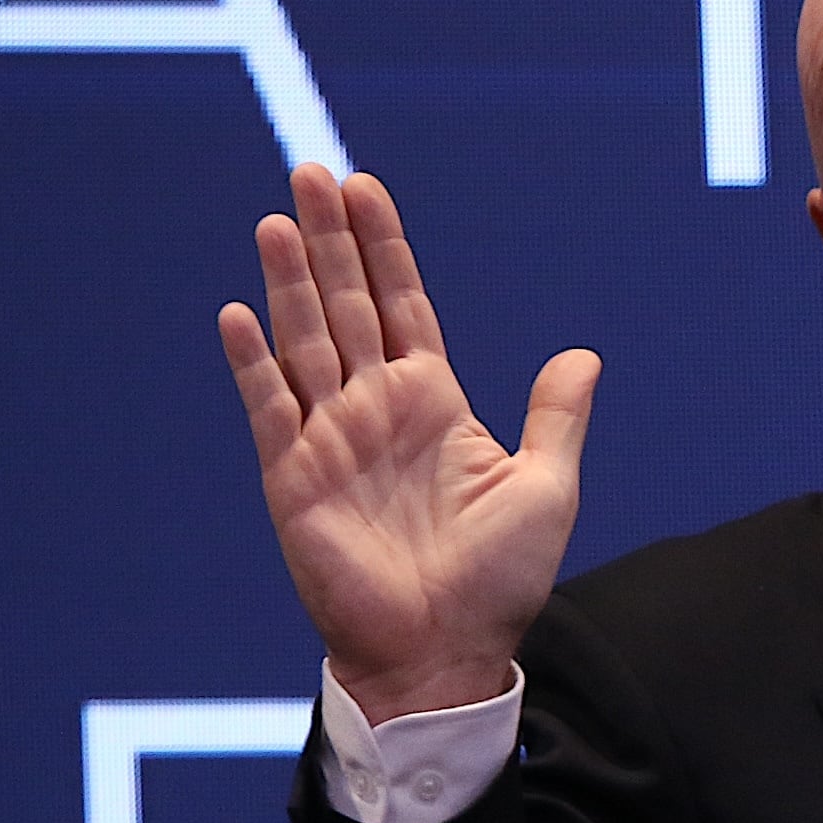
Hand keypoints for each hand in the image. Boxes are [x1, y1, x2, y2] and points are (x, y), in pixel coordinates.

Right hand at [220, 166, 595, 719]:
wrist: (446, 653)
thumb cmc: (499, 583)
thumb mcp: (547, 490)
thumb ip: (555, 419)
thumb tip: (584, 356)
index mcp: (434, 403)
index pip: (403, 306)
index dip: (384, 248)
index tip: (367, 187)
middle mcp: (376, 410)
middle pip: (345, 306)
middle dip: (330, 239)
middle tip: (308, 168)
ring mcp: (330, 439)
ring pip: (304, 341)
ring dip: (290, 281)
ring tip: (279, 219)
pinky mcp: (293, 478)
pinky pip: (270, 407)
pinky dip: (252, 361)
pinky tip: (239, 311)